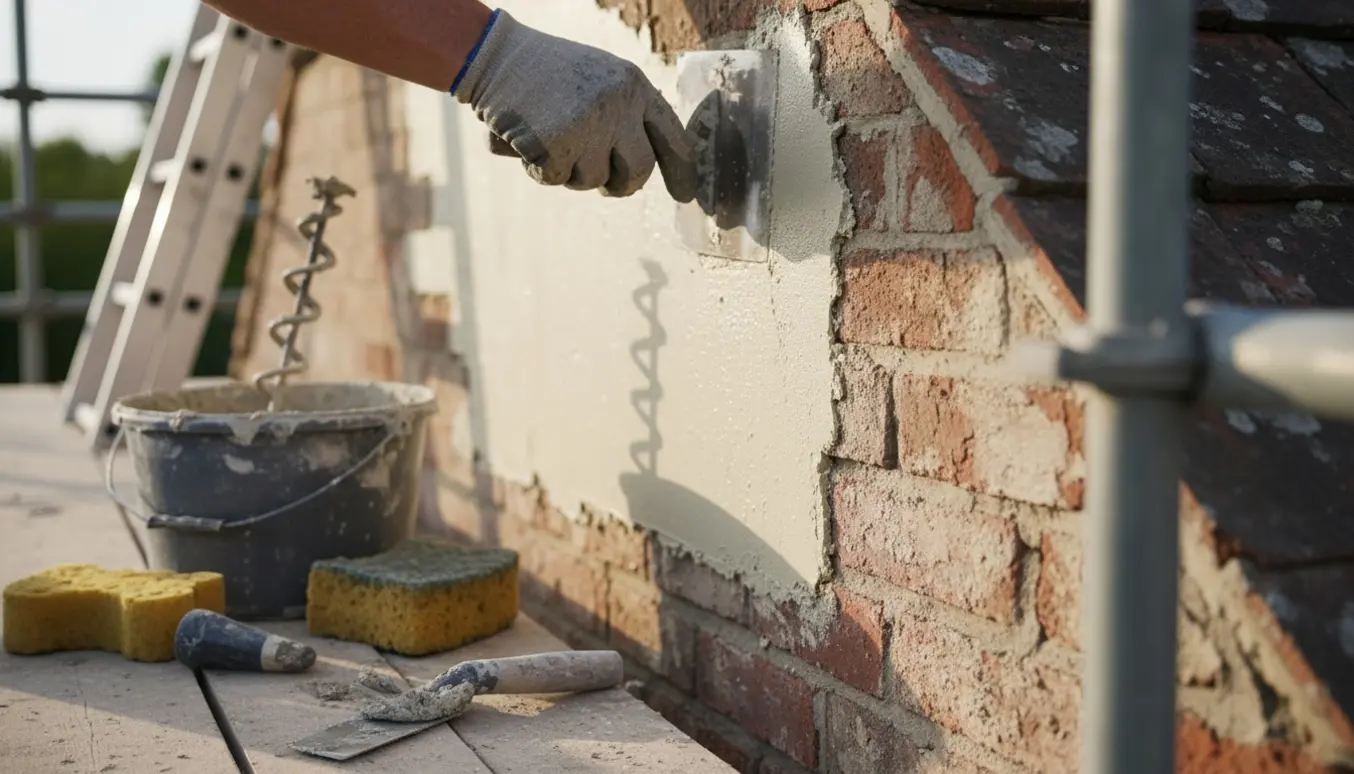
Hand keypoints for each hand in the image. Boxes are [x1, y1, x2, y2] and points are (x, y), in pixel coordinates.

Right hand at [452, 10, 697, 201]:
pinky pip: (556, 179)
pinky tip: (529, 140)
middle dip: (623, 184)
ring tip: (551, 136)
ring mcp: (588, 127)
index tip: (686, 195)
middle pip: (639, 170)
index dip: (681, 169)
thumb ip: (626, 114)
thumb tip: (644, 165)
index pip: (671, 134)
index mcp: (633, 86)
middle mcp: (617, 106)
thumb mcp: (600, 80)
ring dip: (571, 170)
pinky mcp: (555, 145)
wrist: (497, 57)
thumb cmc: (548, 72)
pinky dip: (540, 168)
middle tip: (608, 185)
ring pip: (593, 180)